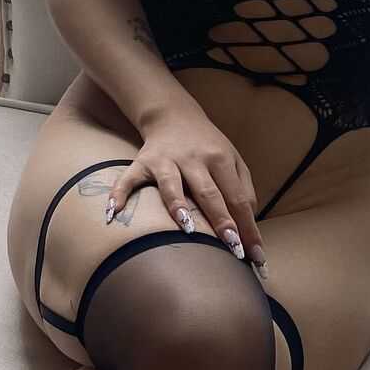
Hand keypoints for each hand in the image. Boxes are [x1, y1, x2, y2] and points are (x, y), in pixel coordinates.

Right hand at [105, 107, 267, 272]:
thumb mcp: (233, 160)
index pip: (238, 198)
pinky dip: (119, 194)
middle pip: (209, 193)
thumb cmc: (208, 146)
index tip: (255, 254)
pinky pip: (129, 179)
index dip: (247, 226)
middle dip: (222, 221)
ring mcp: (166, 161)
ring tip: (189, 229)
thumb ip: (243, 189)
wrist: (173, 114)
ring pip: (172, 185)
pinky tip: (114, 213)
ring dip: (179, 206)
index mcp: (220, 159)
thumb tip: (248, 222)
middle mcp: (194, 159)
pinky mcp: (142, 162)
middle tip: (233, 248)